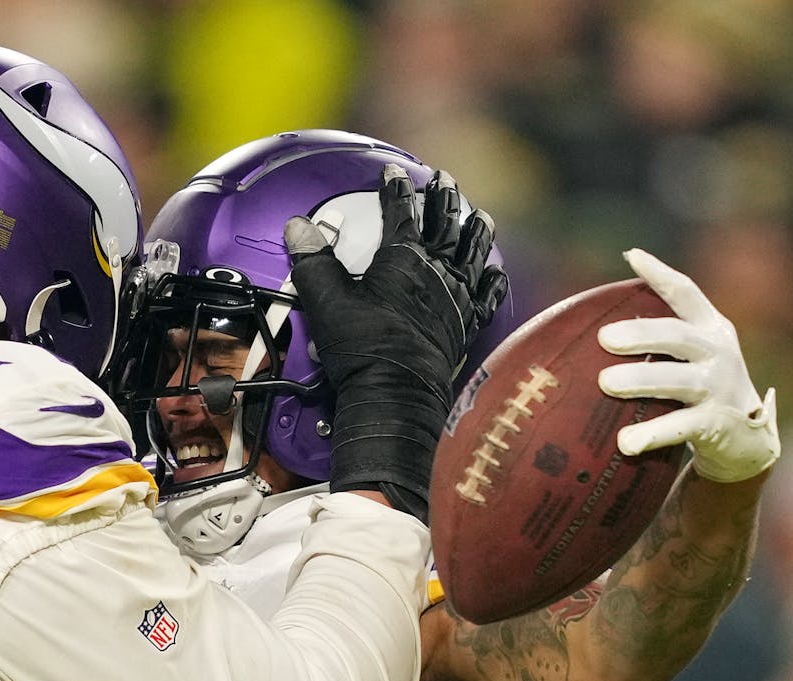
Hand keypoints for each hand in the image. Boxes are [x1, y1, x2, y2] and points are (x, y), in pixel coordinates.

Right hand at [284, 164, 509, 518]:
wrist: (398, 395)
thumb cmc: (363, 349)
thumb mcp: (327, 303)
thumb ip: (313, 262)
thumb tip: (297, 227)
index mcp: (403, 260)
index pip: (401, 212)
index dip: (396, 189)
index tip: (392, 173)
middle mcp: (436, 273)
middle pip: (445, 224)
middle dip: (444, 197)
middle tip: (445, 179)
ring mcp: (456, 299)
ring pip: (474, 253)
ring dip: (476, 230)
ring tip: (479, 215)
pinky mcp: (466, 327)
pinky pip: (487, 297)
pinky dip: (491, 281)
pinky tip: (495, 274)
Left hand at [597, 248, 778, 482]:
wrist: (746, 442)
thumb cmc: (699, 393)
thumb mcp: (688, 359)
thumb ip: (655, 343)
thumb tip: (585, 334)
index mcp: (710, 330)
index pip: (686, 294)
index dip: (660, 274)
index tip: (632, 256)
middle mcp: (719, 353)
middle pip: (678, 336)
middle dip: (642, 334)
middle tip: (605, 337)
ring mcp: (720, 389)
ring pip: (678, 380)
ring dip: (641, 380)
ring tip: (605, 382)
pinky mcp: (717, 424)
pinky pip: (681, 427)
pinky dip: (652, 435)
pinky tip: (625, 442)